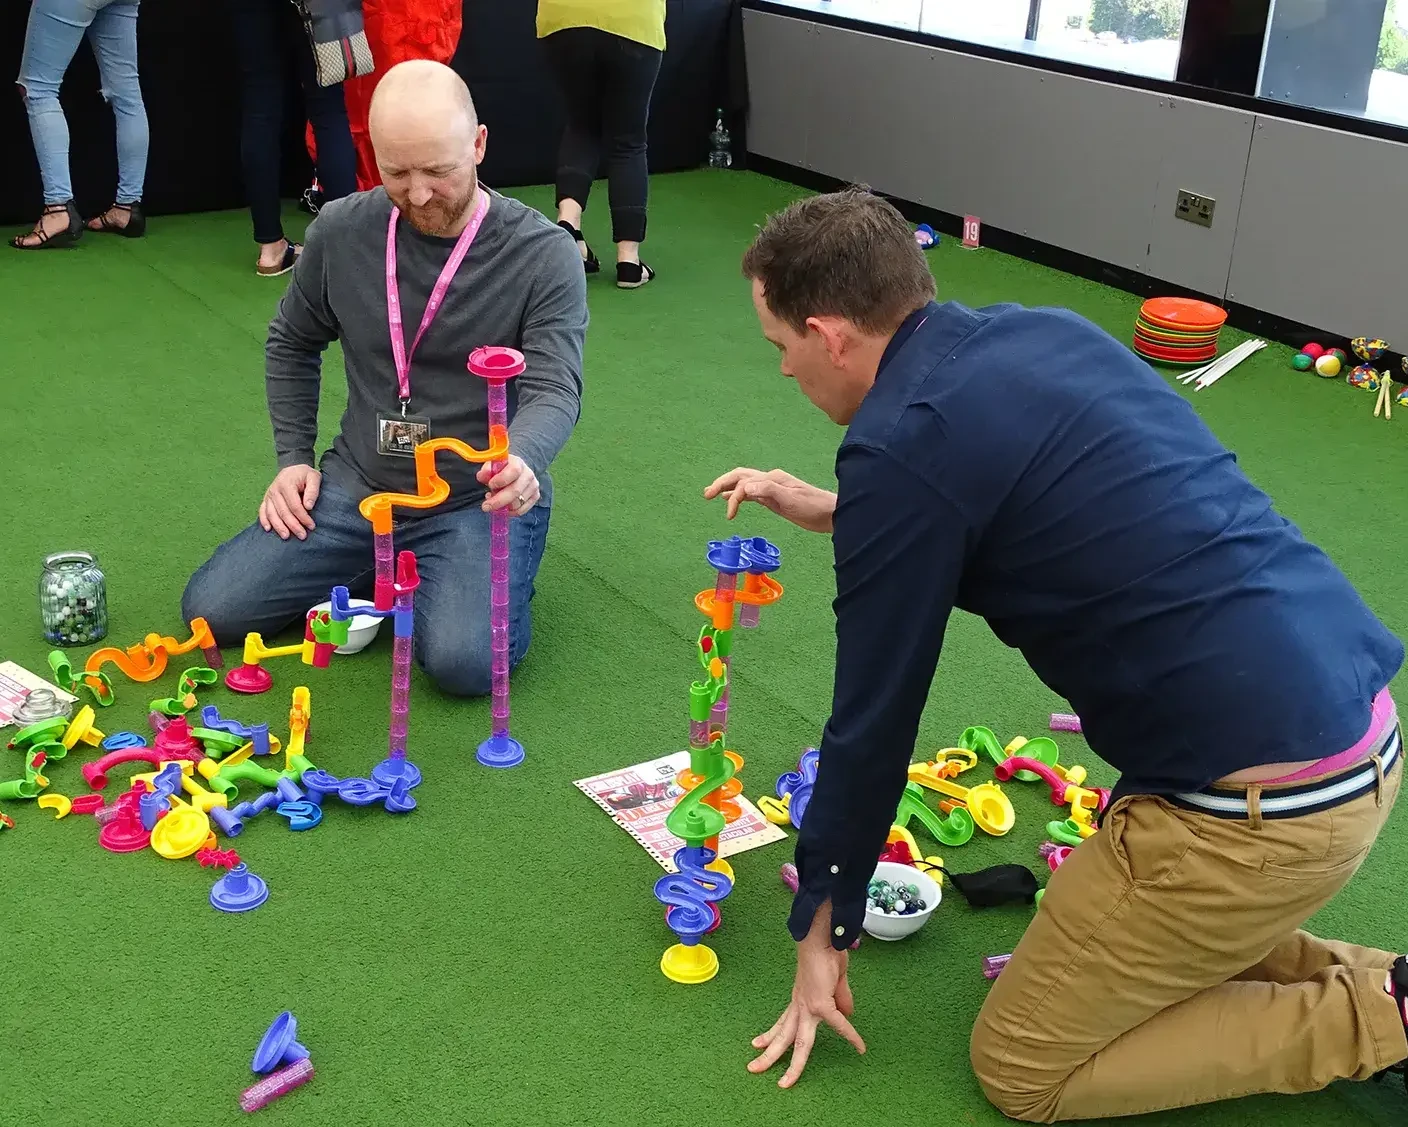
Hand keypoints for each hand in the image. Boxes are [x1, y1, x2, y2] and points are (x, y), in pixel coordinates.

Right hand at [260, 464, 321, 539]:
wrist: (293, 469)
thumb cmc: (305, 474)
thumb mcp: (314, 477)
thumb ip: (313, 490)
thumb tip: (309, 506)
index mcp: (286, 484)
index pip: (295, 506)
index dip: (303, 517)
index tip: (311, 526)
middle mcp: (275, 490)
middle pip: (283, 512)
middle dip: (293, 526)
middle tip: (302, 536)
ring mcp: (268, 495)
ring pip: (272, 514)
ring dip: (279, 527)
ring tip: (287, 537)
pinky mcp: (266, 499)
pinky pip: (262, 511)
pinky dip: (264, 521)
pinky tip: (268, 530)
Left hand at [478, 455, 539, 516]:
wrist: (513, 473)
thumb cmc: (500, 470)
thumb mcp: (491, 467)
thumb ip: (486, 471)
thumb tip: (482, 476)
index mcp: (518, 463)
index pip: (514, 471)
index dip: (501, 480)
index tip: (490, 485)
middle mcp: (528, 474)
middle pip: (516, 491)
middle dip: (498, 501)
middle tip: (486, 506)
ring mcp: (533, 486)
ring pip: (517, 503)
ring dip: (503, 506)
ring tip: (494, 501)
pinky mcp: (535, 497)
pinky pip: (521, 510)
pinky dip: (509, 512)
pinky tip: (503, 507)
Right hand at [704, 468, 836, 533]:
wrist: (832, 514)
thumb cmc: (814, 507)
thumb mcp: (792, 500)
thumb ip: (769, 491)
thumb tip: (746, 488)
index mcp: (772, 479)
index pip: (745, 483)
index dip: (733, 497)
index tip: (730, 515)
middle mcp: (770, 480)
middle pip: (740, 476)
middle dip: (722, 483)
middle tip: (706, 494)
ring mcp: (772, 488)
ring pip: (744, 484)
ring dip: (727, 487)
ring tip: (711, 494)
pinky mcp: (774, 498)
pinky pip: (752, 493)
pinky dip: (739, 495)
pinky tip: (732, 500)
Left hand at [748, 903, 865, 1087]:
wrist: (821, 937)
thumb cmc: (826, 954)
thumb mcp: (833, 982)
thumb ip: (840, 999)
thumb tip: (847, 1015)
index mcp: (798, 1002)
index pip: (782, 1025)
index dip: (771, 1037)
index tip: (760, 1045)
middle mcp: (799, 1006)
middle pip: (783, 1037)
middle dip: (768, 1056)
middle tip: (753, 1070)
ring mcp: (808, 1007)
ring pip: (799, 1042)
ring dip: (791, 1063)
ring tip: (783, 1083)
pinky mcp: (821, 1003)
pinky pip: (838, 1024)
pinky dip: (850, 1035)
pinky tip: (860, 1047)